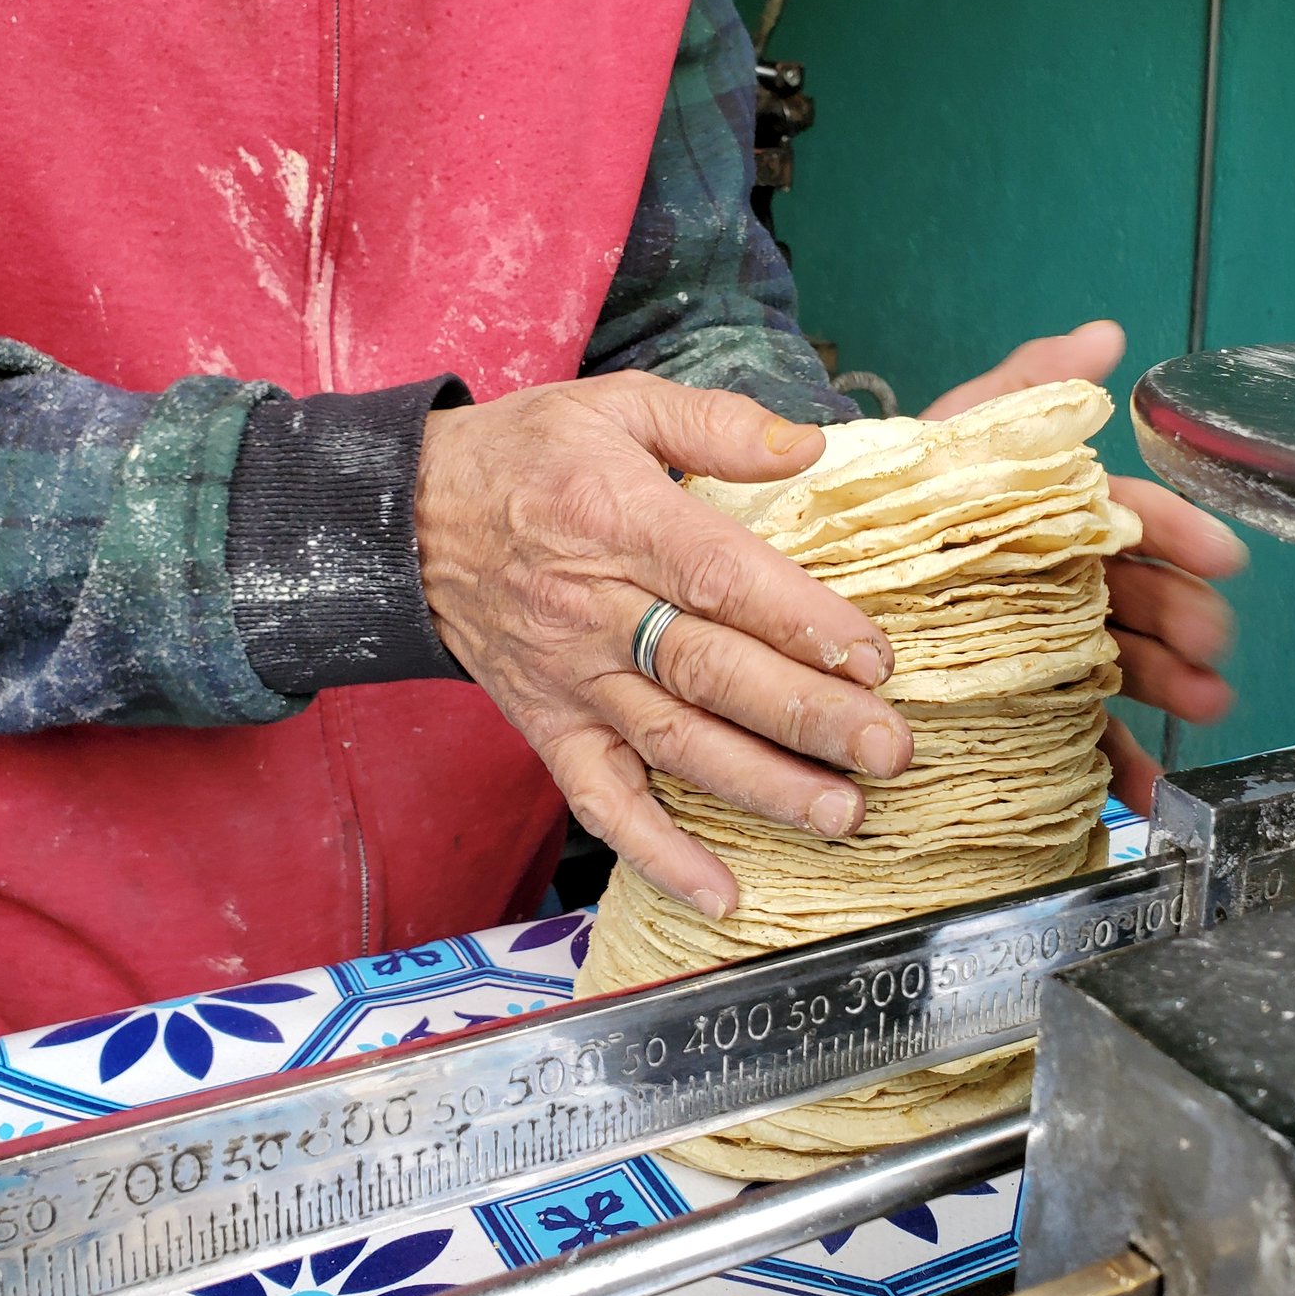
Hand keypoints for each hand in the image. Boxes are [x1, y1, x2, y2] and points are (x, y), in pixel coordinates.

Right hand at [416, 374, 911, 918]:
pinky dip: (658, 854)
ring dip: (760, 786)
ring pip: (672, 743)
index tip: (874, 657)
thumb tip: (809, 445)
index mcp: (618, 519)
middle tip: (888, 748)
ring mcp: (571, 680)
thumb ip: (715, 422)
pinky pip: (602, 801)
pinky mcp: (548, 729)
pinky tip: (723, 892)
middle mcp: (595, 609)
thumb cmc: (526, 458)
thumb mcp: (614, 403)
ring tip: (842, 815)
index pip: (721, 577)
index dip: (800, 620)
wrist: (406, 520)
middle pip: (710, 671)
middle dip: (806, 716)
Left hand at [921, 320, 1245, 815]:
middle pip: (1137, 594)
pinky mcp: (1019, 701)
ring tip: (1203, 703)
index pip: (1131, 518)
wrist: (818, 566)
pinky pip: (1071, 732)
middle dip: (1184, 614)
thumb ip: (1025, 386)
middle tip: (1211, 638)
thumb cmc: (891, 493)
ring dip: (1172, 683)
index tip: (1222, 554)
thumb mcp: (955, 432)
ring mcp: (1043, 643)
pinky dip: (1113, 760)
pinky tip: (1138, 788)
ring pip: (1121, 660)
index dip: (1179, 531)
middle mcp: (1058, 578)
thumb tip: (1104, 336)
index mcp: (1052, 514)